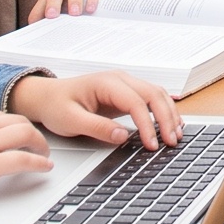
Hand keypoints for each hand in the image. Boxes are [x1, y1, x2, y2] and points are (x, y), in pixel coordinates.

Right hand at [0, 104, 55, 211]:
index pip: (0, 115)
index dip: (15, 127)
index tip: (22, 135)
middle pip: (18, 121)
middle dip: (33, 132)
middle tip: (39, 144)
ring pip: (26, 134)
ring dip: (40, 145)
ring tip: (44, 154)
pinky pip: (22, 160)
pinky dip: (38, 163)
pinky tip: (44, 167)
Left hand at [9, 71, 183, 151]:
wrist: (47, 97)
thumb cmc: (56, 105)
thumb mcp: (71, 120)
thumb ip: (97, 127)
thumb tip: (122, 135)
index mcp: (107, 83)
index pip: (136, 102)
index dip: (147, 124)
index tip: (151, 144)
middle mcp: (120, 79)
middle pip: (153, 94)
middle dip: (166, 118)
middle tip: (171, 141)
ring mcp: (125, 84)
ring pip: (157, 94)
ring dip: (169, 113)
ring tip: (175, 135)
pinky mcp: (127, 93)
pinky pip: (151, 98)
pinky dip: (164, 110)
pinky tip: (171, 124)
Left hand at [27, 0, 109, 22]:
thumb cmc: (76, 2)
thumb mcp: (64, 11)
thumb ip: (55, 21)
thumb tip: (44, 40)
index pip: (43, 0)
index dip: (39, 10)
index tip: (36, 23)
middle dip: (53, 2)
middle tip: (52, 15)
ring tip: (75, 13)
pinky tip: (91, 9)